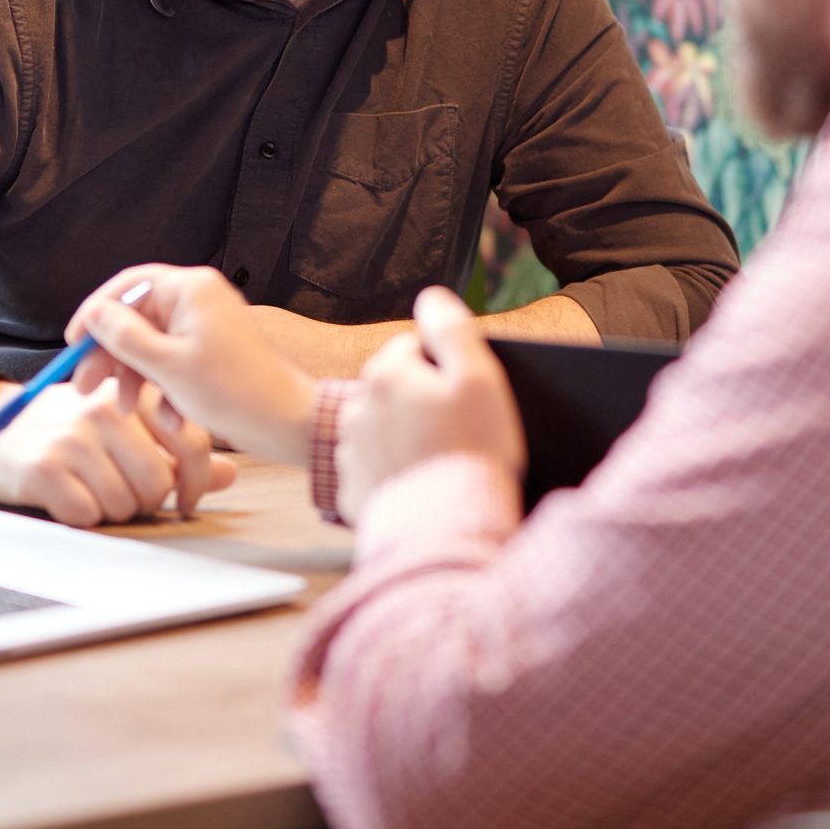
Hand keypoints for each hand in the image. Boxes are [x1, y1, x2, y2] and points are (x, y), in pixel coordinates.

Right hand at [0, 375, 233, 526]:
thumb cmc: (66, 428)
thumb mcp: (124, 427)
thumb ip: (176, 451)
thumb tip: (228, 473)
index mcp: (132, 396)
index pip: (190, 442)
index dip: (195, 481)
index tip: (187, 501)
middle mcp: (105, 412)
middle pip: (159, 483)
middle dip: (146, 499)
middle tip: (122, 489)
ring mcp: (74, 439)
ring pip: (126, 503)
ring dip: (113, 508)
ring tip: (92, 487)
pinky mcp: (45, 467)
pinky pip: (89, 515)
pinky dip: (82, 515)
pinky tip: (68, 496)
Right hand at [68, 265, 321, 464]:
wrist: (289, 423)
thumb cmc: (234, 392)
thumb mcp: (167, 367)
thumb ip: (124, 337)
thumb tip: (94, 315)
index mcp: (190, 289)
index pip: (128, 286)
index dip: (96, 314)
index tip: (74, 344)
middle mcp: (200, 299)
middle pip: (138, 317)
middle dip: (112, 355)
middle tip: (87, 387)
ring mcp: (209, 326)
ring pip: (154, 345)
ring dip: (138, 378)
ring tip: (129, 409)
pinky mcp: (215, 353)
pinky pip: (176, 363)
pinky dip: (167, 389)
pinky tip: (172, 420)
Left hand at [335, 288, 524, 523]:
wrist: (448, 531)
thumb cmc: (471, 450)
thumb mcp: (477, 377)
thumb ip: (452, 328)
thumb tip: (431, 298)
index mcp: (386, 373)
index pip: (415, 347)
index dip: (447, 365)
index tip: (467, 392)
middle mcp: (358, 408)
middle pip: (398, 388)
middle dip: (423, 399)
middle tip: (461, 428)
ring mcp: (352, 453)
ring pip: (385, 429)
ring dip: (407, 436)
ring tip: (445, 461)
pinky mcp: (354, 492)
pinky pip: (379, 472)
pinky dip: (397, 474)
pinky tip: (426, 487)